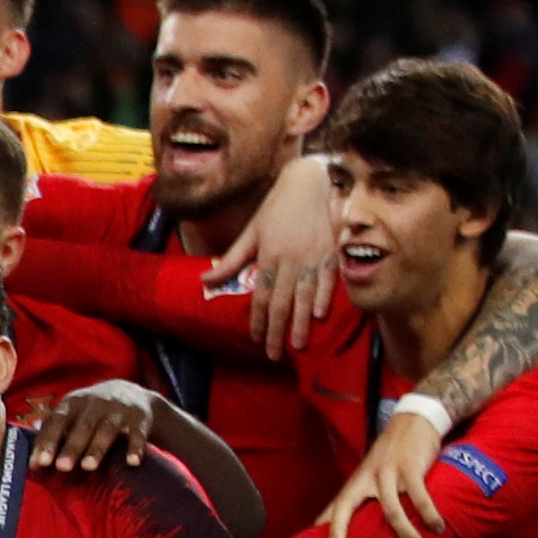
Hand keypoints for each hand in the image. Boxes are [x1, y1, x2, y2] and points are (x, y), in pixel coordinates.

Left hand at [30, 379, 159, 472]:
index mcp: (73, 403)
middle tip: (62, 467)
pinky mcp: (141, 418)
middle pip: (82, 426)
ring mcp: (119, 409)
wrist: (131, 394)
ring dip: (97, 448)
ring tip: (88, 467)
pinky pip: (138, 434)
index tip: (40, 463)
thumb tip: (31, 464)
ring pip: (107, 429)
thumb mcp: (72, 415)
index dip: (48, 441)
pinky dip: (136, 447)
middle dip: (72, 447)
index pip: (57, 421)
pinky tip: (132, 462)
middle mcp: (95, 403)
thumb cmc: (90, 413)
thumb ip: (53, 434)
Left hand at [203, 154, 335, 357]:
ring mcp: (314, 256)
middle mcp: (291, 259)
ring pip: (305, 296)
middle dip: (277, 331)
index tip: (257, 339)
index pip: (261, 296)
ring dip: (301, 323)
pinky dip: (325, 298)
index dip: (258, 320)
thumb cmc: (277, 208)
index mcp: (269, 256)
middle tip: (275, 355)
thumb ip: (231, 261)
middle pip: (282, 303)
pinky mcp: (333, 251)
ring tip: (298, 345)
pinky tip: (320, 317)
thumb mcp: (251, 232)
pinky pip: (329, 280)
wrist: (310, 181)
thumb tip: (204, 281)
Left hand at [321, 411, 443, 537]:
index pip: (337, 504)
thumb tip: (360, 522)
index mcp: (358, 480)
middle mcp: (368, 477)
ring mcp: (388, 471)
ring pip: (390, 509)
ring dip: (404, 532)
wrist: (414, 420)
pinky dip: (429, 514)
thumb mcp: (373, 472)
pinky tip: (437, 527)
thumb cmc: (392, 454)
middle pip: (348, 504)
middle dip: (340, 526)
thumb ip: (366, 495)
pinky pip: (419, 496)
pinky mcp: (411, 467)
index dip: (329, 524)